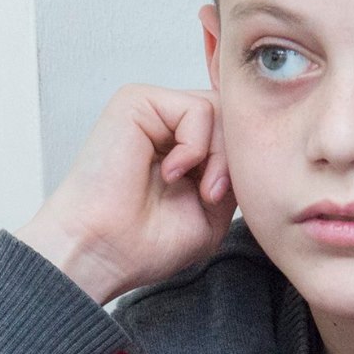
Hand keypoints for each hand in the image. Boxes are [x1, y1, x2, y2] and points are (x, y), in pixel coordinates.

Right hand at [15, 85, 238, 303]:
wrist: (103, 251)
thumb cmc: (145, 243)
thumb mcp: (214, 211)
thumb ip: (234, 171)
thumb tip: (250, 138)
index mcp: (183, 149)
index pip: (235, 133)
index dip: (243, 163)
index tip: (222, 200)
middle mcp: (167, 126)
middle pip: (232, 118)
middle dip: (234, 159)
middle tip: (213, 196)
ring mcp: (153, 112)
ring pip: (220, 110)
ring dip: (220, 156)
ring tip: (197, 190)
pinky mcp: (137, 101)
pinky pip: (198, 108)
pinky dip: (196, 146)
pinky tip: (171, 173)